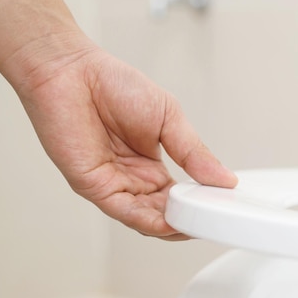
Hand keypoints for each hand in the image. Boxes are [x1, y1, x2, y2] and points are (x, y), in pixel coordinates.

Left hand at [16, 44, 236, 239]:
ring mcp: (114, 184)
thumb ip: (195, 152)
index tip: (223, 206)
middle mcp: (134, 179)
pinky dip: (149, 221)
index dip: (201, 204)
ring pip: (148, 219)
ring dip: (172, 226)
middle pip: (166, 214)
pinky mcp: (94, 186)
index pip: (180, 197)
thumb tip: (224, 178)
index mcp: (152, 165)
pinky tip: (170, 223)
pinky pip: (125, 211)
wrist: (73, 71)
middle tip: (214, 220)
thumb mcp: (170, 118)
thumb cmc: (115, 85)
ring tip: (197, 224)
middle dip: (190, 220)